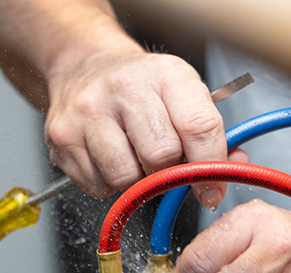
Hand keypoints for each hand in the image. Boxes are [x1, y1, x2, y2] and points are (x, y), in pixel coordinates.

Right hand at [45, 51, 228, 200]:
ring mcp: (87, 113)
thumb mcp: (183, 94)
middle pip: (160, 157)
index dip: (210, 166)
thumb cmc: (140, 87)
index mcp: (165, 74)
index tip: (211, 187)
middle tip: (164, 166)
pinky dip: (109, 183)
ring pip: (125, 178)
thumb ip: (210, 135)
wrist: (85, 67)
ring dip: (136, 182)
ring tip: (134, 159)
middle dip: (167, 173)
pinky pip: (97, 186)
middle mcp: (124, 88)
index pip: (198, 127)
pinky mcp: (62, 138)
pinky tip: (110, 159)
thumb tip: (227, 173)